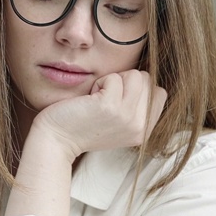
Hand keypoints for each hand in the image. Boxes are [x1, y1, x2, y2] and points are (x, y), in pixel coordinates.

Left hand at [33, 70, 167, 158]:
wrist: (56, 140)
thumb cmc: (82, 126)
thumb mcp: (118, 123)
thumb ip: (135, 107)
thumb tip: (145, 79)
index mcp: (144, 131)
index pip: (159, 93)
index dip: (137, 88)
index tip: (116, 101)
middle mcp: (139, 126)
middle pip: (147, 80)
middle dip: (124, 82)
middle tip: (104, 100)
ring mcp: (126, 117)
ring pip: (135, 75)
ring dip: (113, 80)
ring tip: (98, 98)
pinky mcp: (110, 107)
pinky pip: (113, 77)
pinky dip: (99, 82)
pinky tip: (89, 99)